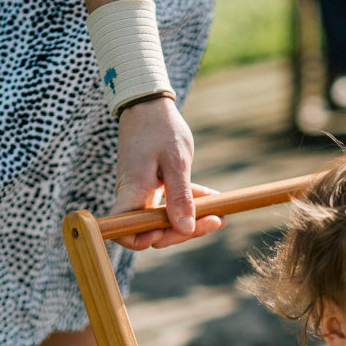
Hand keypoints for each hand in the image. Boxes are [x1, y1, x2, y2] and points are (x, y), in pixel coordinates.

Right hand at [112, 96, 224, 249]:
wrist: (150, 105)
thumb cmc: (160, 128)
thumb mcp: (176, 161)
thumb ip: (180, 196)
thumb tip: (186, 229)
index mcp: (133, 190)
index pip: (124, 230)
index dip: (140, 240)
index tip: (165, 232)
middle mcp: (134, 196)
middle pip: (153, 230)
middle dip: (183, 232)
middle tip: (216, 220)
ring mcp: (143, 193)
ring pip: (165, 219)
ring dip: (192, 219)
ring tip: (221, 213)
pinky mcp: (152, 188)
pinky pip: (170, 204)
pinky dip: (190, 204)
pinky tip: (213, 199)